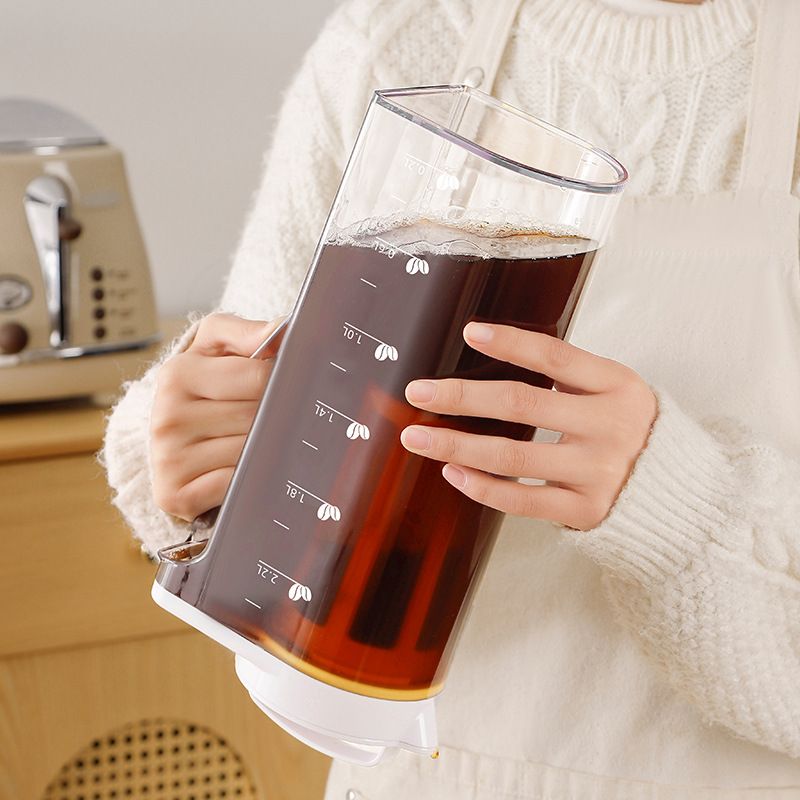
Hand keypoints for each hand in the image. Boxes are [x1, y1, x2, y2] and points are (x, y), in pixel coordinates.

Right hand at [150, 312, 283, 520]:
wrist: (172, 435)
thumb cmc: (204, 385)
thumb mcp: (216, 346)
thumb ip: (246, 332)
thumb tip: (279, 331)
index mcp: (177, 374)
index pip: (259, 377)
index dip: (280, 381)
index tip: (282, 384)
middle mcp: (166, 417)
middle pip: (257, 417)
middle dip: (273, 416)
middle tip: (271, 416)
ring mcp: (168, 459)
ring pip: (251, 452)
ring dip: (264, 448)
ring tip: (255, 441)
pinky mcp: (175, 495)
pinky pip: (236, 485)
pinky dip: (249, 478)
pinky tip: (242, 468)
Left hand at [400, 322, 656, 530]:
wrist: (680, 493)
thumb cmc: (631, 432)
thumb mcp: (615, 392)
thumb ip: (569, 378)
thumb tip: (493, 355)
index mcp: (617, 385)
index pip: (555, 356)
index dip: (510, 342)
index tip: (468, 332)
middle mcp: (609, 426)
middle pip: (522, 404)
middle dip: (462, 397)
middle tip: (419, 392)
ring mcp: (598, 471)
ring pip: (512, 455)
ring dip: (456, 446)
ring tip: (418, 438)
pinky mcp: (586, 510)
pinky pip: (522, 499)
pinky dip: (482, 486)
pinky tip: (453, 472)